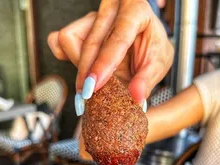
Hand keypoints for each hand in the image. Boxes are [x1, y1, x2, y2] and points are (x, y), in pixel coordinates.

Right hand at [48, 0, 172, 102]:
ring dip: (79, 66)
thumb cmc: (153, 46)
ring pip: (70, 39)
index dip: (103, 66)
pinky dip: (67, 57)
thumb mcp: (159, 63)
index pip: (117, 39)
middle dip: (86, 72)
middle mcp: (113, 8)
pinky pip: (60, 39)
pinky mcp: (82, 24)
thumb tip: (137, 99)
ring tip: (94, 81)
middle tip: (87, 97)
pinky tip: (81, 70)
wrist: (147, 37)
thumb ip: (147, 80)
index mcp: (136, 10)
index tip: (93, 88)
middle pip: (89, 41)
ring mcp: (95, 14)